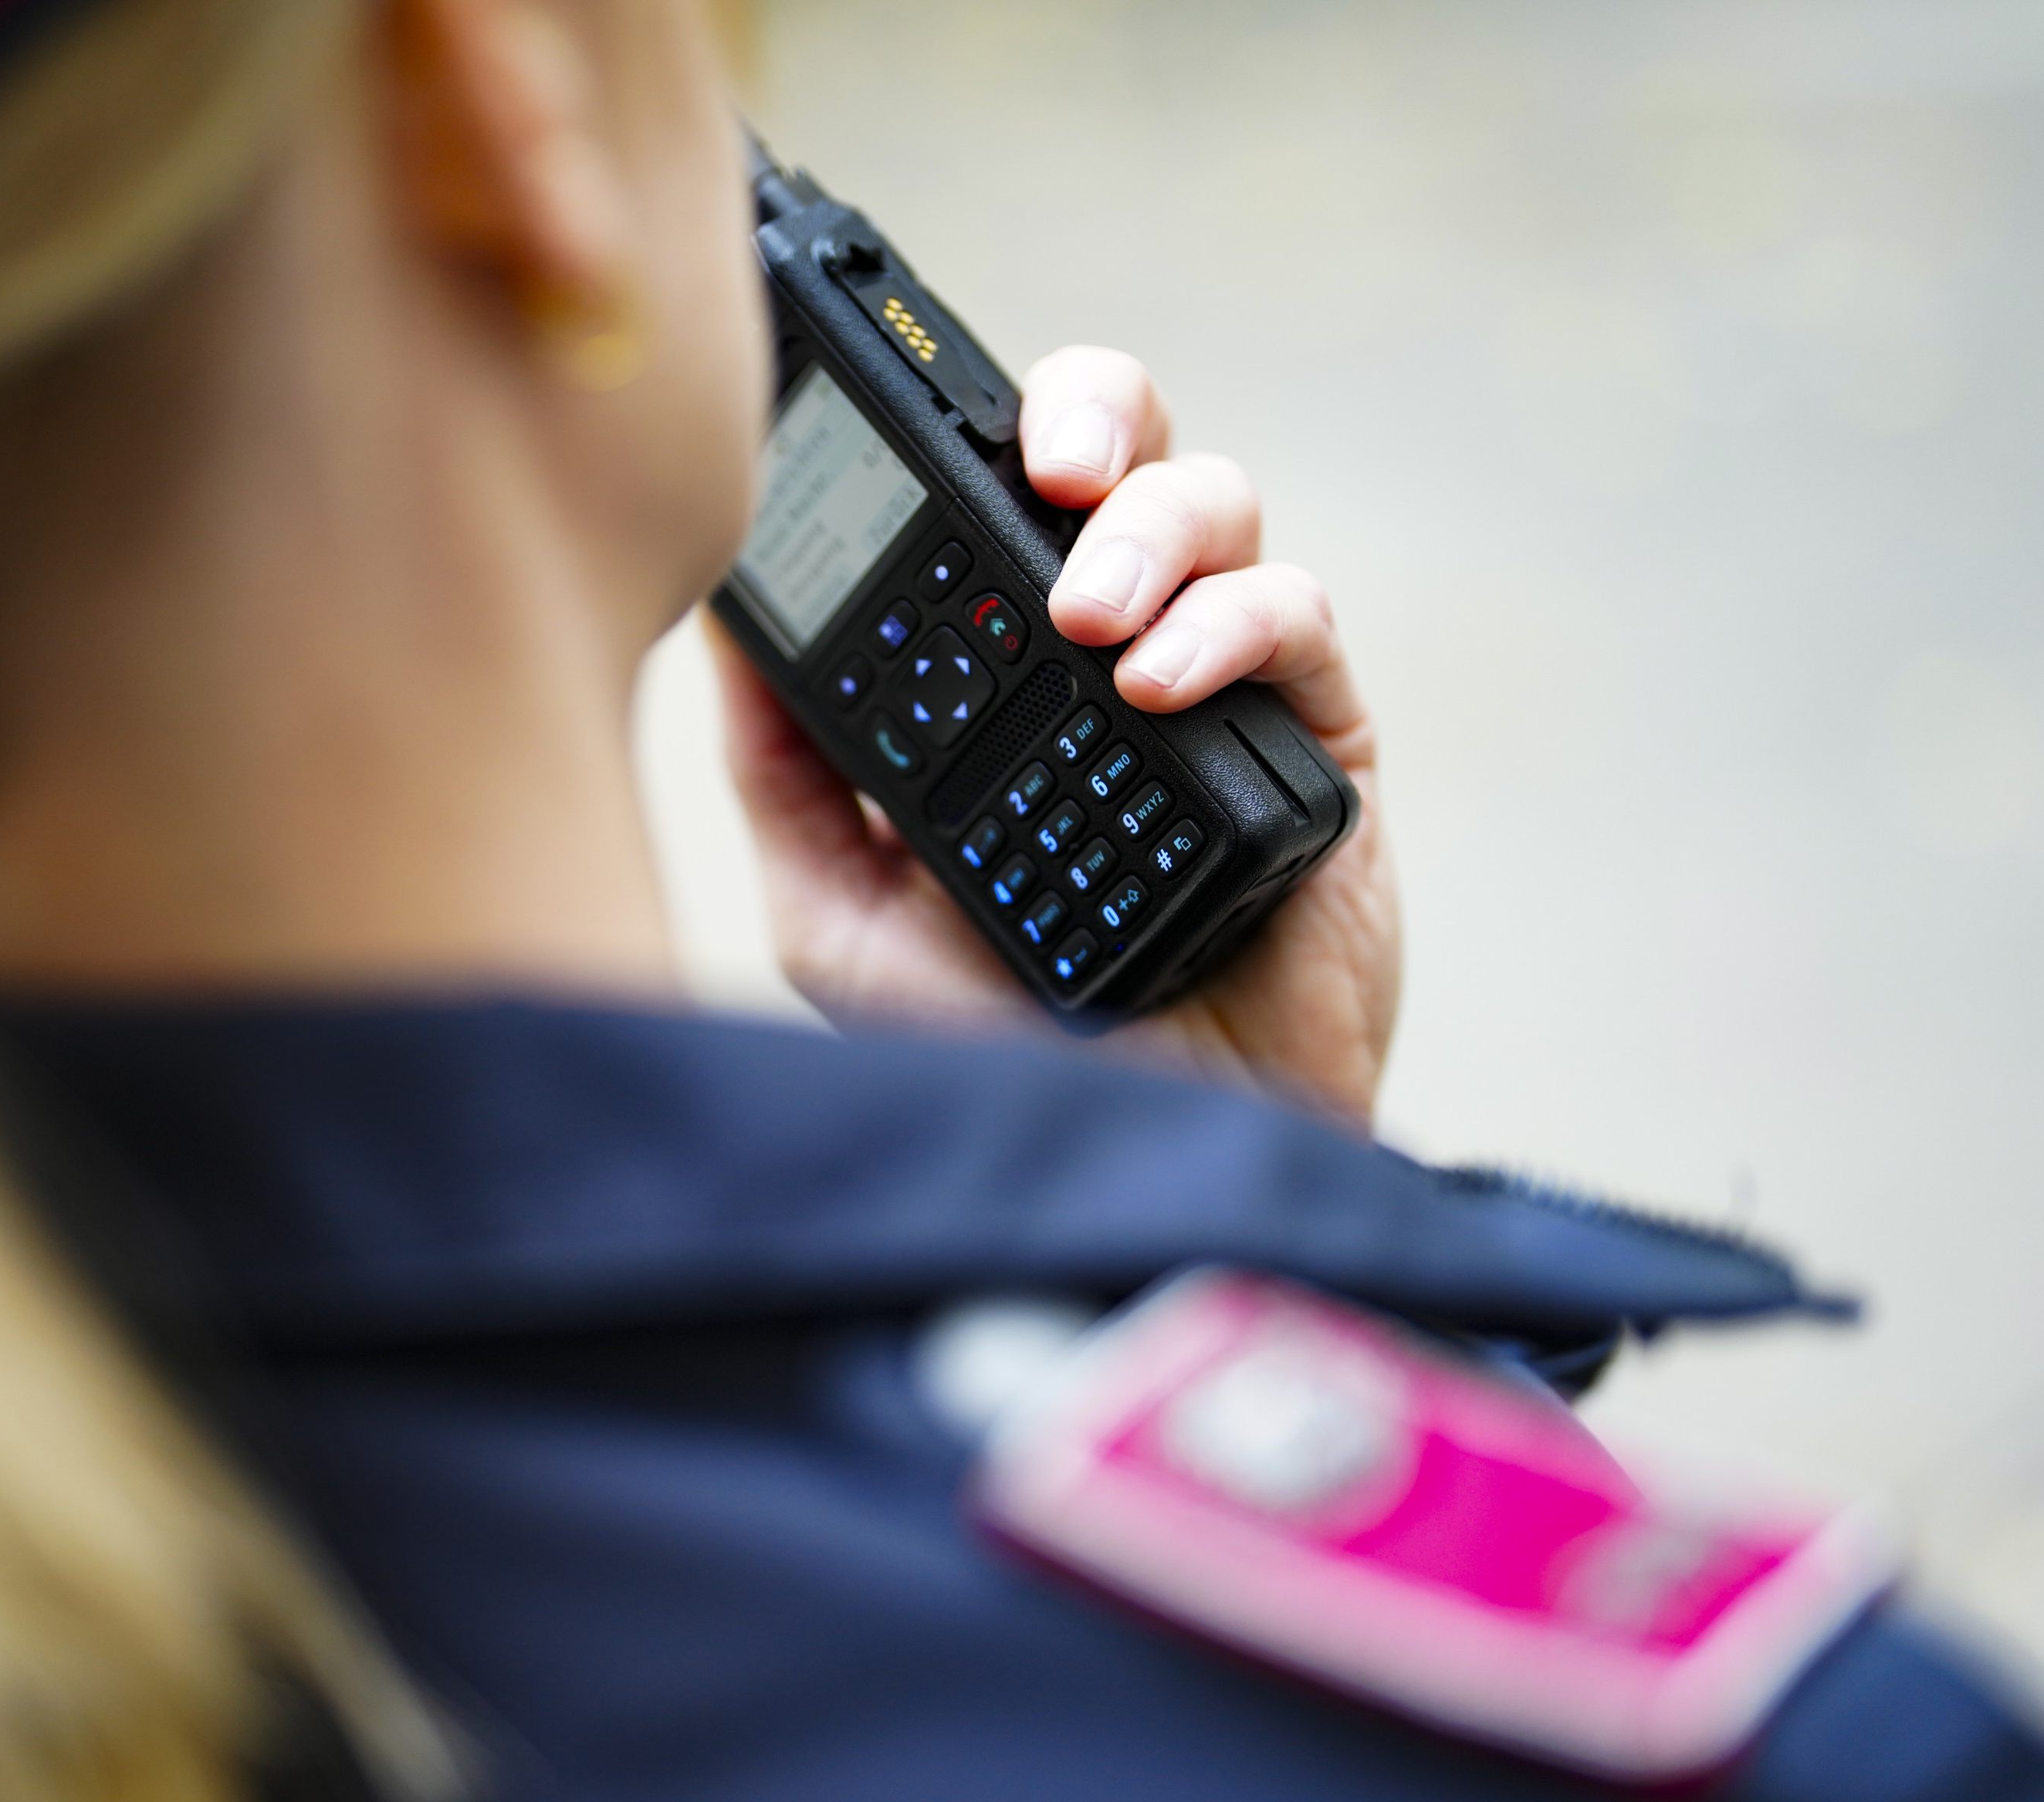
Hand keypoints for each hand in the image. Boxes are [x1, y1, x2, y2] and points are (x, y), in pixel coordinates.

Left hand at [715, 346, 1399, 1126]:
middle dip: (1086, 409)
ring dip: (1151, 528)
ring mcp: (1216, 683)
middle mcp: (1108, 648)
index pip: (986, 493)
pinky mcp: (1314, 740)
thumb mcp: (837, 915)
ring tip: (1089, 618)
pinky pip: (1298, 617)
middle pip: (1122, 446)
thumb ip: (783, 776)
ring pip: (1218, 500)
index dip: (957, 423)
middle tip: (1044, 466)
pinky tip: (1157, 685)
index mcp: (1001, 666)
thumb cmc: (993, 1042)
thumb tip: (729, 629)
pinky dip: (1229, 627)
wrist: (1137, 1150)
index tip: (896, 409)